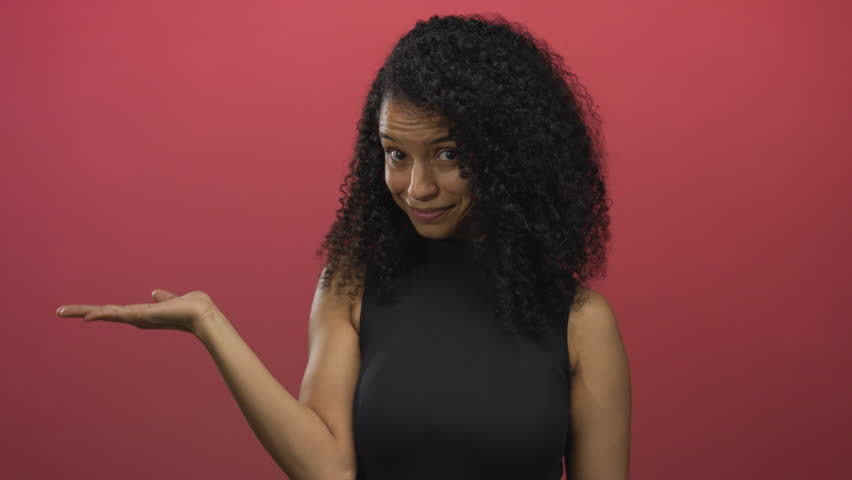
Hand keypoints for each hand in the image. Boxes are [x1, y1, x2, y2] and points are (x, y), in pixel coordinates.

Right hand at [56, 289, 218, 335]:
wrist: (202, 314)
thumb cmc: (191, 307)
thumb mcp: (172, 300)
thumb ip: (163, 298)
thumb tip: (156, 293)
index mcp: (141, 313)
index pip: (115, 311)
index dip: (98, 311)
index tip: (82, 312)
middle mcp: (136, 317)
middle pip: (104, 313)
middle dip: (82, 312)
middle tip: (60, 311)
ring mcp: (137, 317)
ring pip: (105, 313)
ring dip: (83, 311)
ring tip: (62, 311)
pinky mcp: (141, 316)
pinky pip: (116, 314)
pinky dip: (101, 314)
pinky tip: (86, 315)